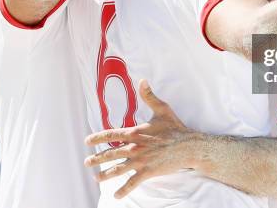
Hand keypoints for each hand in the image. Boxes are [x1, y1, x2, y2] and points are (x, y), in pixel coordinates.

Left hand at [84, 80, 198, 198]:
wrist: (189, 146)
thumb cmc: (175, 127)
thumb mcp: (162, 109)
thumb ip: (149, 96)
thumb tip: (142, 80)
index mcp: (135, 132)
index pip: (111, 135)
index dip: (97, 138)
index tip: (87, 141)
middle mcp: (134, 148)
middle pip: (110, 154)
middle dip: (96, 159)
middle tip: (87, 162)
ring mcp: (140, 161)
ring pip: (117, 170)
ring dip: (105, 175)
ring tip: (96, 178)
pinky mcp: (148, 172)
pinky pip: (132, 183)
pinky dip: (123, 190)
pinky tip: (116, 195)